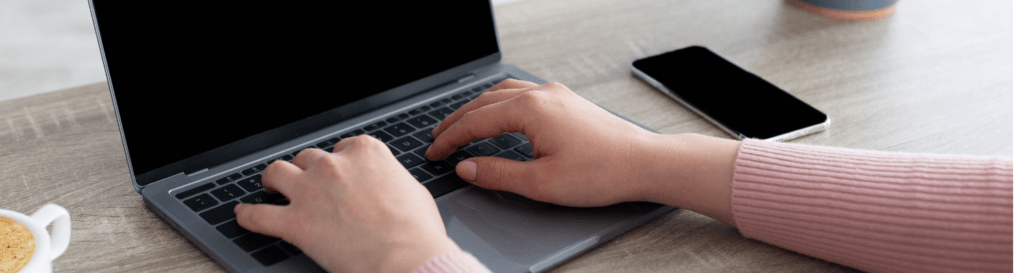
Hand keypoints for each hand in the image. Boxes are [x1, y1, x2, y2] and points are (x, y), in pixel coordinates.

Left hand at [234, 136, 459, 272]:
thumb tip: (384, 187)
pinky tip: (245, 215)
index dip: (339, 164)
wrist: (407, 259)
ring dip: (273, 180)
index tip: (339, 175)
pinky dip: (249, 215)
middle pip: (308, 158)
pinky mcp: (295, 222)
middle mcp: (333, 165)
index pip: (342, 148)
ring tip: (271, 188)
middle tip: (310, 186)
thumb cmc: (417, 231)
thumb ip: (388, 180)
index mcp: (365, 152)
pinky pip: (258, 215)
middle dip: (308, 172)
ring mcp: (310, 191)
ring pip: (276, 173)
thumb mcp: (412, 191)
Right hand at [427, 79, 739, 223]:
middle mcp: (542, 94)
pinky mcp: (567, 101)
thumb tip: (467, 168)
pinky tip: (498, 116)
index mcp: (530, 110)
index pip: (476, 122)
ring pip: (503, 93)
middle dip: (458, 121)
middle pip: (485, 102)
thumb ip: (498, 174)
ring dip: (478, 109)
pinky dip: (500, 104)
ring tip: (461, 125)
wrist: (643, 163)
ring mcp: (556, 94)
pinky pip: (523, 94)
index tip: (434, 152)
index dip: (450, 139)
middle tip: (438, 137)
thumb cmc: (602, 172)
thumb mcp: (541, 183)